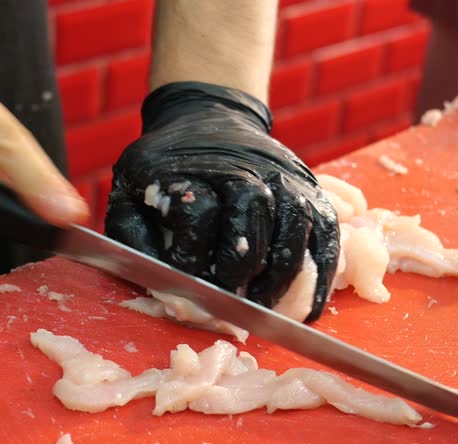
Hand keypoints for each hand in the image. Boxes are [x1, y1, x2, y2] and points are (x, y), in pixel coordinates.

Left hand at [104, 82, 339, 321]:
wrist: (208, 120)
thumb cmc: (167, 174)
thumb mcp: (131, 195)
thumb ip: (135, 238)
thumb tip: (161, 286)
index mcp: (189, 166)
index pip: (198, 212)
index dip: (191, 257)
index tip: (186, 289)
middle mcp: (243, 165)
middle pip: (251, 211)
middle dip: (239, 268)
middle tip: (229, 305)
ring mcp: (284, 176)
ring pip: (294, 224)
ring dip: (280, 277)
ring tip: (262, 310)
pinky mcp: (311, 190)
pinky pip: (326, 234)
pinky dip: (320, 275)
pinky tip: (305, 309)